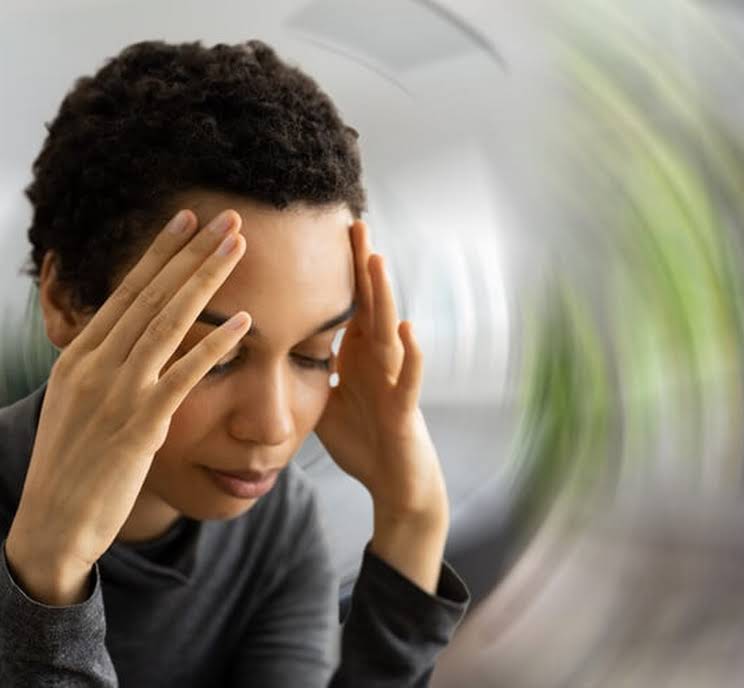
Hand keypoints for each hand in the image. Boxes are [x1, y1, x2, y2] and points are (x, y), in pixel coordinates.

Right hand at [5, 209, 250, 604]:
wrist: (52, 524)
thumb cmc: (72, 467)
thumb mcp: (78, 404)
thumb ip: (103, 369)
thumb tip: (126, 341)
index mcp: (80, 356)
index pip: (127, 292)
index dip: (160, 253)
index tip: (187, 220)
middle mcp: (95, 365)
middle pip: (152, 295)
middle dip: (191, 252)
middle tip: (226, 217)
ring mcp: (117, 392)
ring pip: (169, 322)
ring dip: (207, 281)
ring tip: (239, 248)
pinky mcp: (140, 424)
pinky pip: (185, 376)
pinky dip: (215, 345)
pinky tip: (244, 323)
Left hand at [314, 220, 448, 590]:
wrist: (396, 482)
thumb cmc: (364, 439)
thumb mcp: (324, 398)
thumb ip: (305, 368)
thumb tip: (265, 346)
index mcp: (358, 355)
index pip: (345, 303)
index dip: (336, 270)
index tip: (322, 230)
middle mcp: (379, 360)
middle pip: (369, 304)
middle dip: (362, 266)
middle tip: (353, 223)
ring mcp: (395, 380)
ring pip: (390, 331)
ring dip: (384, 296)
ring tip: (377, 260)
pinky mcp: (405, 409)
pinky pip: (409, 378)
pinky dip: (411, 354)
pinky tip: (407, 329)